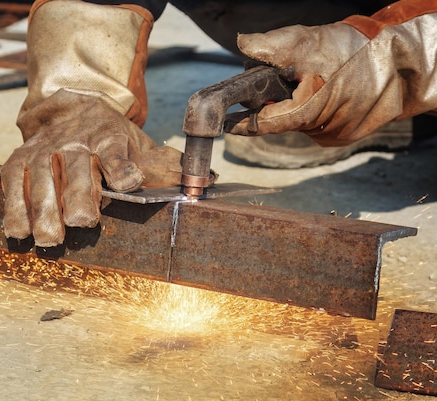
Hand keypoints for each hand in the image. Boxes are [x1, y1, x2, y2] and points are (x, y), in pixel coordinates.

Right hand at [1, 89, 181, 246]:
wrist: (67, 110)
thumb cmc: (108, 138)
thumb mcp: (138, 145)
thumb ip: (164, 166)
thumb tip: (207, 180)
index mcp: (108, 136)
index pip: (116, 151)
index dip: (122, 166)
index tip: (130, 181)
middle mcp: (74, 141)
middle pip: (76, 168)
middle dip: (78, 196)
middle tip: (82, 222)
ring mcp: (44, 149)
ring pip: (41, 178)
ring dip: (42, 209)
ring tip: (46, 238)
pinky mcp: (19, 159)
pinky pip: (14, 183)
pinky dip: (14, 207)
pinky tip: (18, 231)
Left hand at [226, 12, 436, 145]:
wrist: (400, 63)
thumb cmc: (353, 51)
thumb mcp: (307, 40)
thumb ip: (272, 45)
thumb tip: (243, 44)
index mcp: (307, 110)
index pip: (264, 123)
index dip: (243, 123)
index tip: (226, 124)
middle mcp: (320, 130)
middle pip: (283, 121)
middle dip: (276, 104)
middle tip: (281, 83)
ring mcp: (335, 135)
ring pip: (301, 123)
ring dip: (298, 106)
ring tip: (315, 82)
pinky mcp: (346, 135)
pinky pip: (319, 125)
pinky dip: (317, 110)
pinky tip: (329, 93)